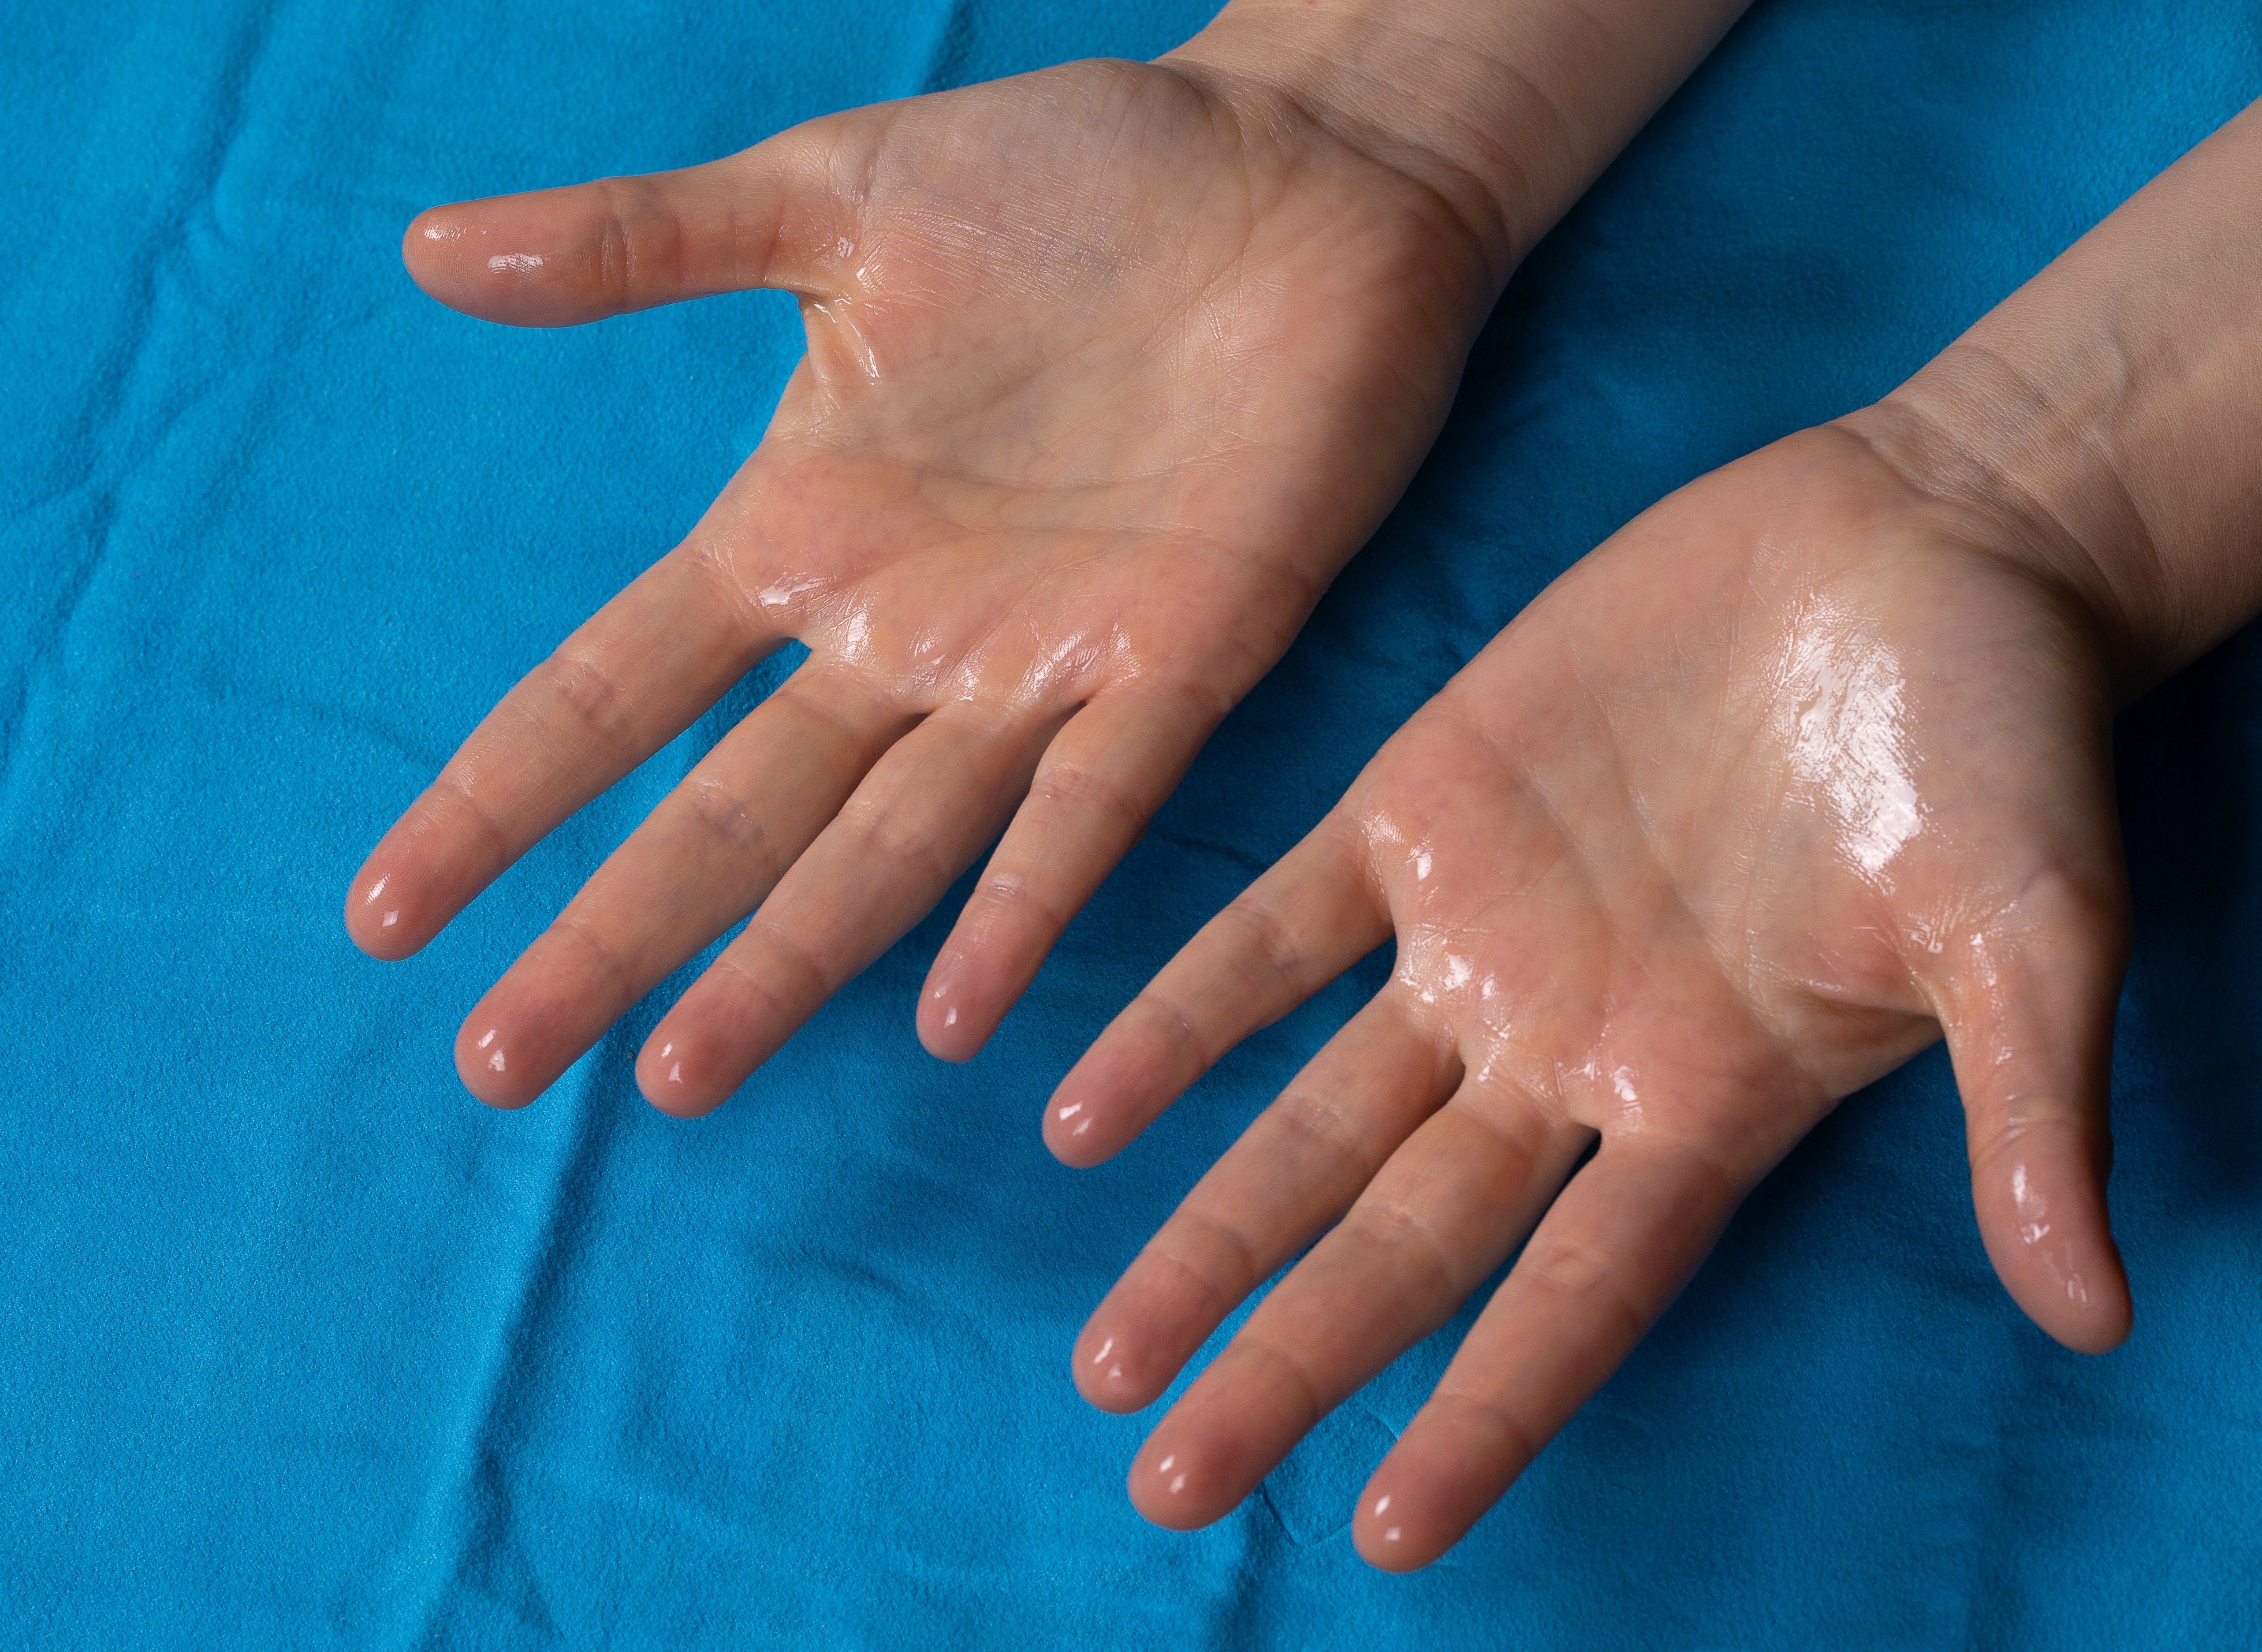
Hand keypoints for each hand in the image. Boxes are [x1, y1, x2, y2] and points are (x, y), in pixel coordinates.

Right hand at [342, 56, 1503, 1110]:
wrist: (1296, 164)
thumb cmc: (1079, 175)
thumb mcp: (834, 197)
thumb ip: (646, 241)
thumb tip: (434, 248)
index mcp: (805, 534)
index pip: (611, 692)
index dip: (501, 798)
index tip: (383, 912)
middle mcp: (904, 632)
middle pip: (729, 813)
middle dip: (614, 935)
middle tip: (497, 1064)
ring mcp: (1040, 661)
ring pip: (888, 848)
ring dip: (784, 961)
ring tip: (676, 1073)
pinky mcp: (1184, 654)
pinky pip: (1090, 807)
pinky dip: (1024, 904)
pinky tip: (956, 1014)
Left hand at [1050, 423, 2136, 1566]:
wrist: (1927, 551)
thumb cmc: (2007, 750)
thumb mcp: (2041, 932)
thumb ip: (2039, 1112)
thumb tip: (2102, 1317)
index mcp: (1707, 1101)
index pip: (1575, 1300)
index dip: (1487, 1413)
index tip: (1384, 1528)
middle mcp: (1572, 1047)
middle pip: (1404, 1241)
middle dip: (1289, 1358)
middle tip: (1167, 1483)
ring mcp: (1486, 934)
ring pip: (1316, 1115)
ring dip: (1207, 1225)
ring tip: (1104, 1356)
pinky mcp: (1428, 804)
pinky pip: (1276, 932)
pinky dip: (1182, 1014)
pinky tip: (1080, 1106)